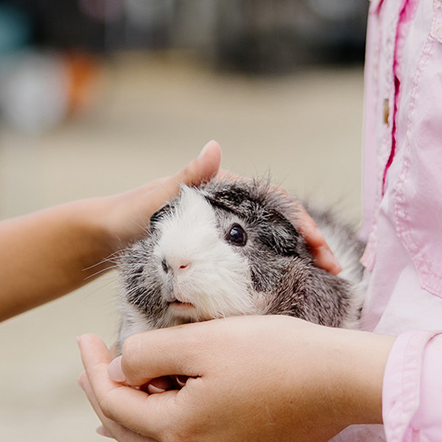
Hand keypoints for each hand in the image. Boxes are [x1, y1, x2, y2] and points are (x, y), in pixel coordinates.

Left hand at [75, 318, 393, 441]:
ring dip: (130, 417)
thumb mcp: (202, 340)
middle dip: (104, 393)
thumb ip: (149, 354)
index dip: (93, 368)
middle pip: (128, 432)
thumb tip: (121, 366)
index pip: (114, 402)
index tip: (85, 338)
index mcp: (179, 430)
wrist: (341, 381)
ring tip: (116, 389)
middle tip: (91, 361)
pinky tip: (154, 439)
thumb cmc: (277, 354)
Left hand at [97, 141, 343, 273]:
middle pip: (282, 225)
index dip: (299, 221)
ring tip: (325, 285)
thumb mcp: (160, 195)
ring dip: (300, 262)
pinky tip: (290, 295)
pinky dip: (276, 275)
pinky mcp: (218, 258)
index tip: (318, 244)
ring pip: (273, 246)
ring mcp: (226, 236)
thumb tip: (214, 146)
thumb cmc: (130, 213)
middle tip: (335, 271)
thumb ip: (190, 174)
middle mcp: (231, 212)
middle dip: (311, 245)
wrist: (106, 238)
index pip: (274, 201)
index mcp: (225, 190)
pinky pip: (254, 265)